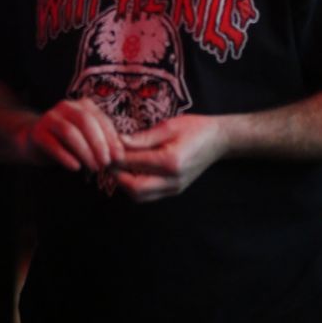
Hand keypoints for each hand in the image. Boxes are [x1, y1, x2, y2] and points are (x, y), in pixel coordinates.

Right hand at [22, 98, 124, 172]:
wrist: (35, 142)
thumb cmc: (68, 142)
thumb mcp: (87, 139)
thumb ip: (103, 142)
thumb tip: (119, 155)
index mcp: (82, 105)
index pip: (100, 119)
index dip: (111, 138)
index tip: (118, 157)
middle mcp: (66, 106)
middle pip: (86, 122)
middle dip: (98, 144)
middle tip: (105, 163)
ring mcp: (50, 118)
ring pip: (70, 132)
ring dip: (84, 152)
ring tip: (93, 167)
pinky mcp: (37, 132)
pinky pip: (53, 145)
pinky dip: (66, 157)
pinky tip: (76, 168)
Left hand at [114, 114, 228, 202]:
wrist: (219, 140)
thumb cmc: (195, 128)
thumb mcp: (169, 126)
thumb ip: (143, 137)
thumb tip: (119, 141)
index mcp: (171, 161)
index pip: (134, 163)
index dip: (115, 158)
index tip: (102, 149)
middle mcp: (172, 180)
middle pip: (135, 188)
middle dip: (117, 176)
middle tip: (106, 162)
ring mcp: (174, 188)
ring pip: (140, 196)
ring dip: (124, 184)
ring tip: (116, 167)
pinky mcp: (174, 191)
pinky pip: (149, 195)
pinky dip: (135, 186)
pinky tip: (130, 172)